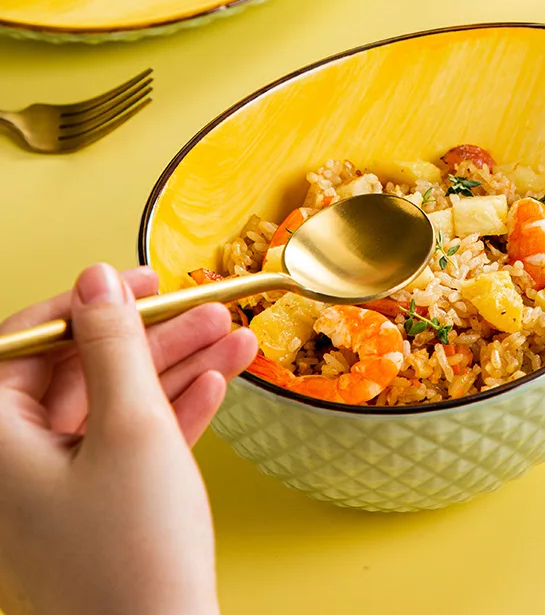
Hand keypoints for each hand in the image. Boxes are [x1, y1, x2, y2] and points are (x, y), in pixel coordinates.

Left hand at [0, 264, 256, 614]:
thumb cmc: (133, 549)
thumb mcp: (130, 426)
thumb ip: (113, 346)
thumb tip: (96, 283)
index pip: (26, 345)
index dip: (84, 306)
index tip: (134, 283)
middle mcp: (20, 461)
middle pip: (86, 371)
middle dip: (154, 339)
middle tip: (202, 309)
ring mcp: (63, 485)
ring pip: (119, 403)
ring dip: (179, 369)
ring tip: (235, 339)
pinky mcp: (103, 504)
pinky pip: (135, 441)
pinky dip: (176, 412)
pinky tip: (218, 384)